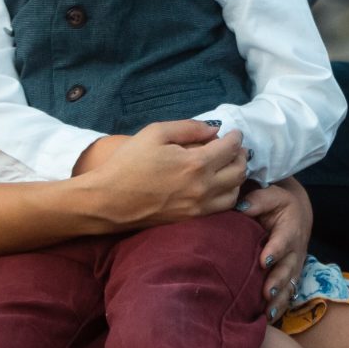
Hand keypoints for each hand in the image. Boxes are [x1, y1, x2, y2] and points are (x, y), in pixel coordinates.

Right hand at [79, 121, 247, 228]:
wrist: (108, 201)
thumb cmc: (128, 164)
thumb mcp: (155, 133)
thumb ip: (188, 127)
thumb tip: (213, 129)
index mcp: (196, 164)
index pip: (230, 149)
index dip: (236, 138)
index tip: (234, 133)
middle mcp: (203, 188)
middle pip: (239, 171)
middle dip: (241, 156)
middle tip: (234, 148)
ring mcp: (199, 207)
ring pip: (235, 192)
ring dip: (237, 177)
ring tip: (228, 166)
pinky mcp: (192, 220)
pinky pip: (222, 208)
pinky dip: (228, 194)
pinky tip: (219, 186)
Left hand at [239, 177, 312, 317]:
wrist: (297, 216)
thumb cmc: (278, 205)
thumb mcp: (271, 196)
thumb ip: (258, 201)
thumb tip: (241, 207)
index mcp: (290, 229)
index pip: (284, 240)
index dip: (275, 250)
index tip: (264, 260)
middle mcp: (295, 252)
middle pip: (288, 269)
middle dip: (277, 281)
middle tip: (266, 291)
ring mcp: (294, 268)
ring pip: (289, 287)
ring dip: (279, 300)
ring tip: (267, 313)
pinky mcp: (290, 279)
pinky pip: (287, 296)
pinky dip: (279, 309)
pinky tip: (267, 321)